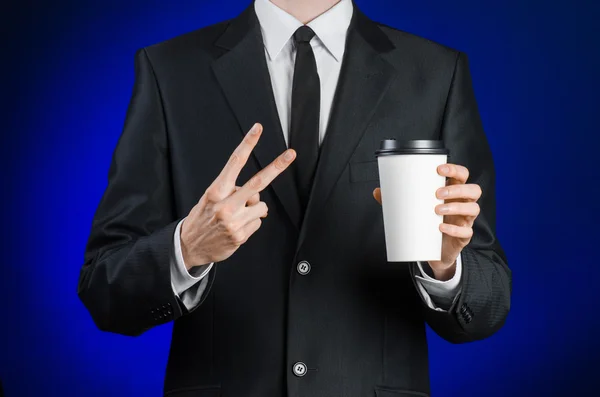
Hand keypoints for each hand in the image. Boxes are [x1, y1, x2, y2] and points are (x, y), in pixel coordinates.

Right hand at [180, 123, 295, 269]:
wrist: (189, 246)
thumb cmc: (202, 218)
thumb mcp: (210, 199)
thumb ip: (233, 192)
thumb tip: (256, 195)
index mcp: (215, 191)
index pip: (235, 162)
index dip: (247, 144)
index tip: (258, 129)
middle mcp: (225, 205)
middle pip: (257, 182)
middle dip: (276, 167)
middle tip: (291, 154)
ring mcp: (234, 221)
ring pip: (261, 206)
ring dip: (254, 209)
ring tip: (237, 216)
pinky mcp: (241, 236)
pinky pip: (258, 222)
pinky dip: (251, 223)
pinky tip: (237, 227)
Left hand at [372, 163, 481, 280]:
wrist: (433, 251)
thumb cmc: (426, 223)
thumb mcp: (413, 209)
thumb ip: (397, 200)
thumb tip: (377, 191)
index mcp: (453, 192)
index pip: (462, 175)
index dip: (455, 170)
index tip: (439, 169)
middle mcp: (463, 203)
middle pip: (473, 190)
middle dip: (457, 189)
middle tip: (437, 193)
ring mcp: (465, 220)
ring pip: (474, 208)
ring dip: (456, 207)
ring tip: (437, 210)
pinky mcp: (464, 236)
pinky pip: (466, 232)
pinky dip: (454, 229)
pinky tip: (440, 228)